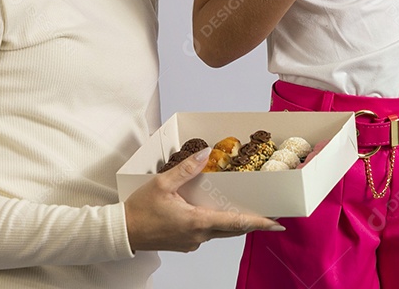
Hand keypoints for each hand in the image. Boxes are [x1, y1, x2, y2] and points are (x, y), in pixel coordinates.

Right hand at [124, 149, 283, 251]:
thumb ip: (186, 169)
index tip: (276, 223)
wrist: (122, 232)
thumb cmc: (140, 210)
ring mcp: (192, 242)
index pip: (235, 223)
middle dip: (252, 223)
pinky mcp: (185, 243)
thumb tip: (205, 154)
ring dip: (235, 224)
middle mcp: (198, 236)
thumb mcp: (162, 183)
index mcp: (197, 222)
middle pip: (233, 230)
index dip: (258, 223)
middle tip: (270, 216)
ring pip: (221, 233)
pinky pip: (208, 234)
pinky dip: (218, 225)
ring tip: (248, 212)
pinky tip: (216, 213)